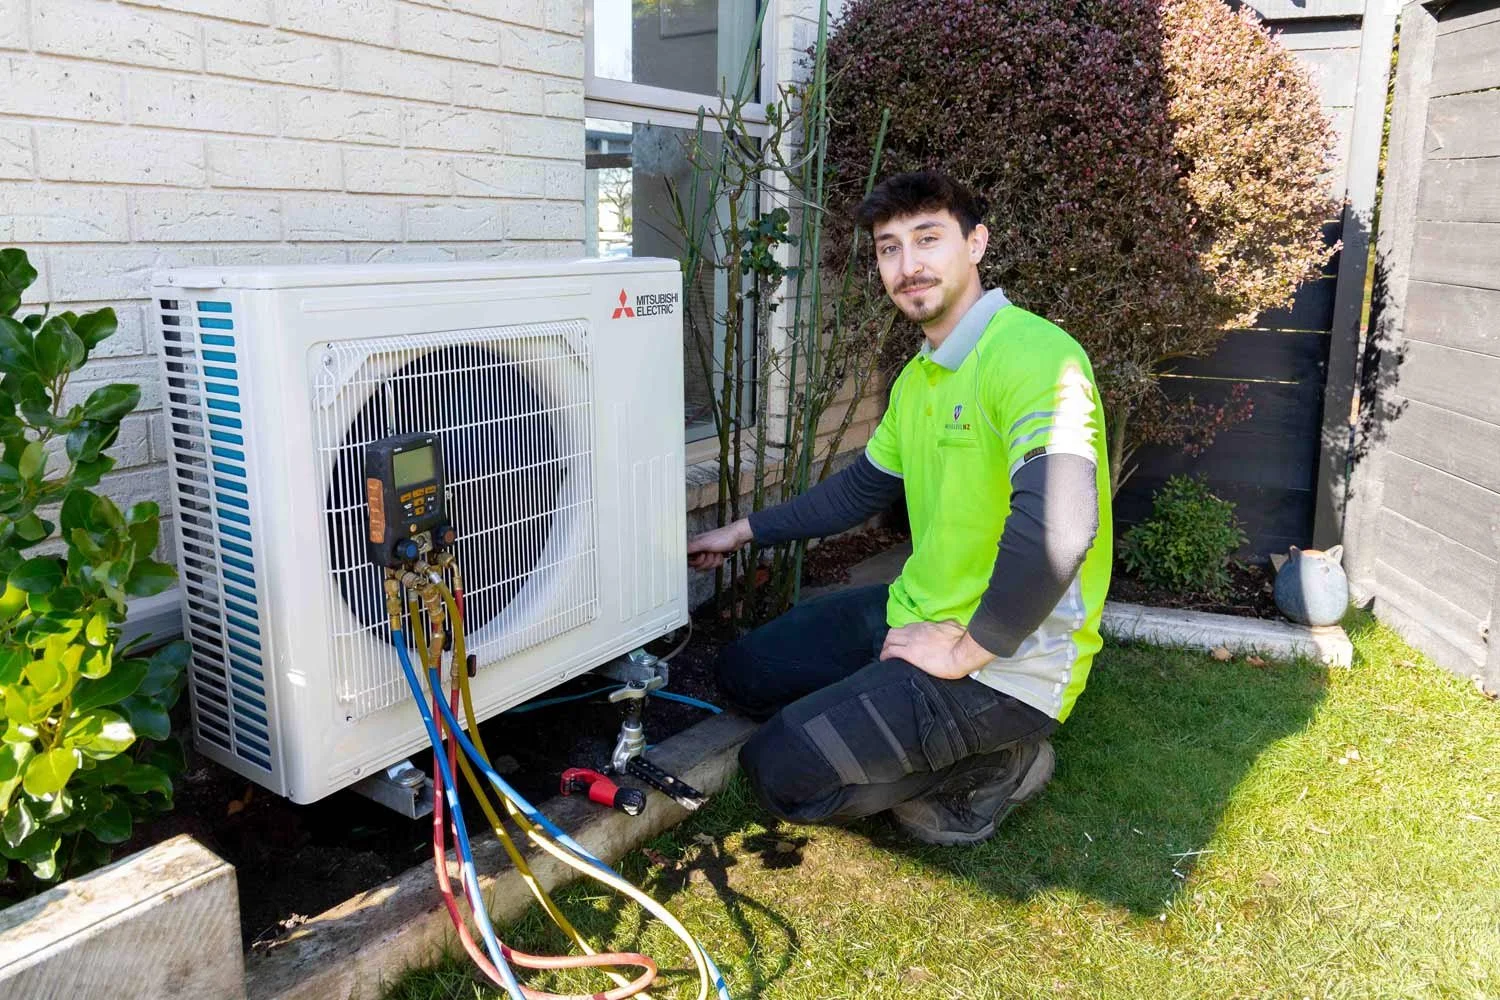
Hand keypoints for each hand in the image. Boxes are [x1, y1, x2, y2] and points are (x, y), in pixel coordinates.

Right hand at [686, 518, 752, 570]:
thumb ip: (691, 547)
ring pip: (706, 566)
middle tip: (711, 554)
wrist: (738, 537)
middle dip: (706, 561)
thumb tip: (679, 551)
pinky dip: (718, 561)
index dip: (695, 561)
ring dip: (713, 561)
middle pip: (697, 565)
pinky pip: (713, 565)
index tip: (701, 556)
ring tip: (717, 553)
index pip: (688, 559)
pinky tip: (721, 554)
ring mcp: (707, 553)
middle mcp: (699, 548)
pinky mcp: (714, 556)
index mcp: (694, 544)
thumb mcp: (705, 543)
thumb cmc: (722, 537)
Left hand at [880, 621, 994, 679]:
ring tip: (886, 656)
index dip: (901, 635)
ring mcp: (911, 641)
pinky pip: (891, 652)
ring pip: (889, 640)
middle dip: (889, 641)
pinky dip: (885, 655)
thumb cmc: (962, 641)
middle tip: (889, 650)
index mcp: (926, 626)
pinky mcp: (910, 654)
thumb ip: (947, 626)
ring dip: (886, 647)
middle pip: (894, 632)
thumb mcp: (953, 627)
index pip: (907, 628)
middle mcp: (915, 631)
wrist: (961, 653)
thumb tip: (948, 625)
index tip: (901, 642)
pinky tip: (885, 661)